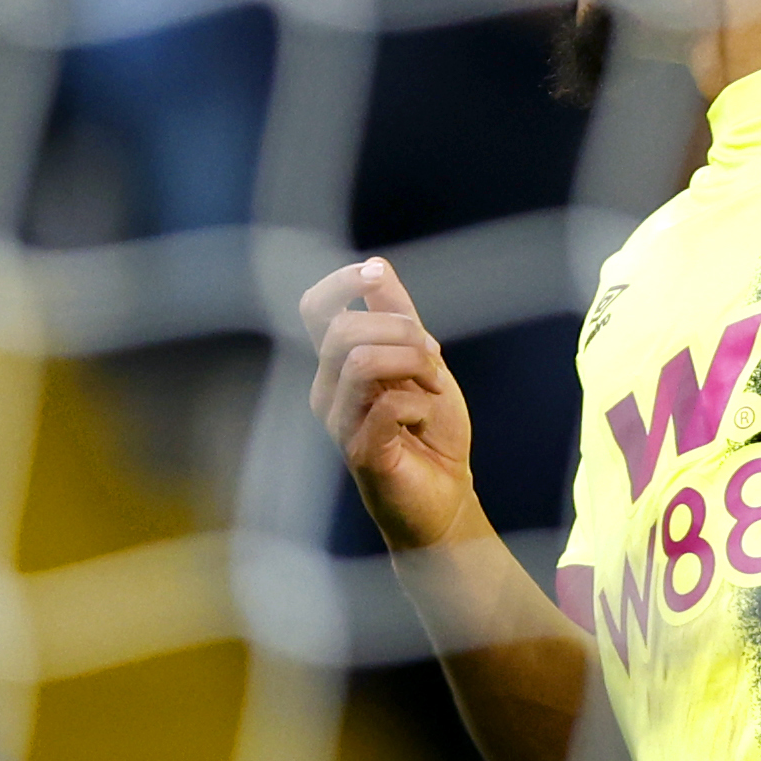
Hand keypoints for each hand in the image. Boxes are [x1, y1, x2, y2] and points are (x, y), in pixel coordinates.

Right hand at [299, 258, 481, 552]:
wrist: (445, 494)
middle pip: (343, 330)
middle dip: (401, 330)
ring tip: (434, 387)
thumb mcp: (421, 360)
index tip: (376, 276)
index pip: (314, 309)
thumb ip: (399, 315)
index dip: (342, 283)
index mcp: (337, 364)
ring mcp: (339, 422)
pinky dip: (420, 403)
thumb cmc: (430, 431)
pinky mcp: (360, 451)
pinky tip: (426, 421)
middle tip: (433, 357)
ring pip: (360, 361)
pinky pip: (386, 404)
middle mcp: (327, 390)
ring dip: (412, 363)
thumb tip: (377, 266)